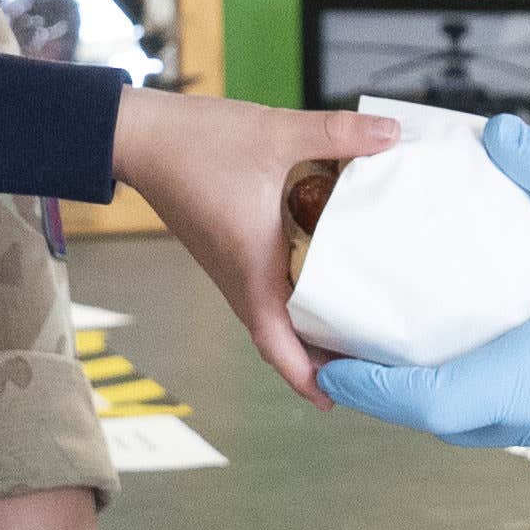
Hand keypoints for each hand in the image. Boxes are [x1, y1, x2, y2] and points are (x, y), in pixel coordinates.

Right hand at [109, 90, 397, 400]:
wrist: (139, 134)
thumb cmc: (195, 142)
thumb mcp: (275, 131)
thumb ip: (335, 133)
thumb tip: (391, 132)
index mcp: (250, 266)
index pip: (276, 342)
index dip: (305, 376)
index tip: (336, 398)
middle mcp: (237, 277)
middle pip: (281, 338)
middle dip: (320, 359)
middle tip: (367, 365)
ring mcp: (229, 266)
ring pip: (272, 315)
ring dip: (306, 330)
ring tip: (353, 330)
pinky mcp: (227, 250)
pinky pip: (264, 289)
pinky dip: (294, 298)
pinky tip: (323, 278)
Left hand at [319, 116, 529, 464]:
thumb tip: (498, 136)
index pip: (430, 403)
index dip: (372, 389)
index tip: (332, 370)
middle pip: (458, 419)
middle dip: (407, 390)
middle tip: (371, 349)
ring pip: (506, 422)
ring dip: (465, 391)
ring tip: (436, 343)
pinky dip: (518, 392)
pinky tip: (520, 347)